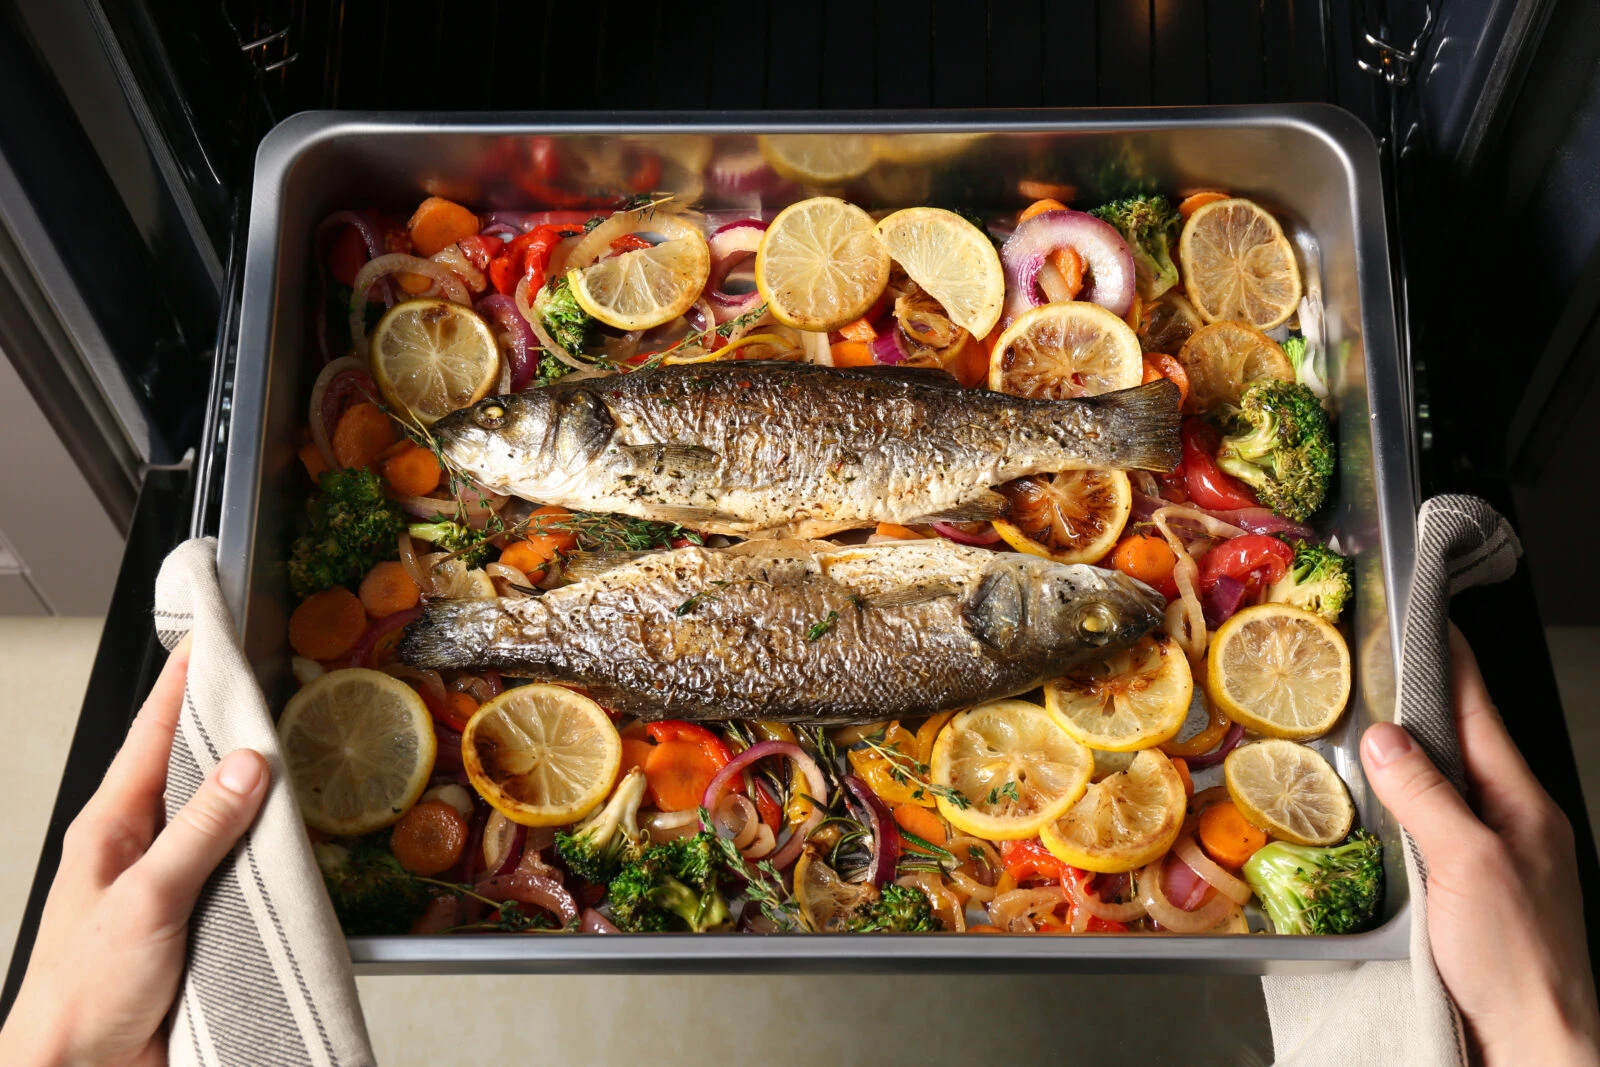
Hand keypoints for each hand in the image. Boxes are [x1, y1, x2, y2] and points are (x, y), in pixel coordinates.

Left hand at [0, 636, 268, 1066]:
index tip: (209, 639)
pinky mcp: (196, 924)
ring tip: (293, 753)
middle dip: (226, 727)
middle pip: (190, 771)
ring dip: (253, 792)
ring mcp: (167, 887)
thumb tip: (247, 765)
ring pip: (218, 821)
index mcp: (110, 830)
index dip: (181, 684)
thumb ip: (199, 831)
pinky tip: (292, 843)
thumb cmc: (81, 996)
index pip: (152, 736)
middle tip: (267, 685)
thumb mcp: (146, 901)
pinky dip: (265, 850)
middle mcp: (139, 851)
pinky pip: (236, 871)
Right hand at [1361, 624, 1599, 1065]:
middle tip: (1376, 670)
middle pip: (1462, 747)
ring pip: (1445, 790)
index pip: (1481, 714)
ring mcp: (1495, 861)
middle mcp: (1513, 826)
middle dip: (1423, 704)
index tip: (1429, 621)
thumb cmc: (1516, 959)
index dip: (1453, 664)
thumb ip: (1427, 795)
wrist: (1537, 1043)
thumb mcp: (1466, 862)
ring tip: (1363, 732)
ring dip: (1407, 759)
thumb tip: (1387, 738)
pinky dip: (1402, 810)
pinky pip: (1433, 832)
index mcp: (1523, 806)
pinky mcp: (1471, 896)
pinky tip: (1373, 814)